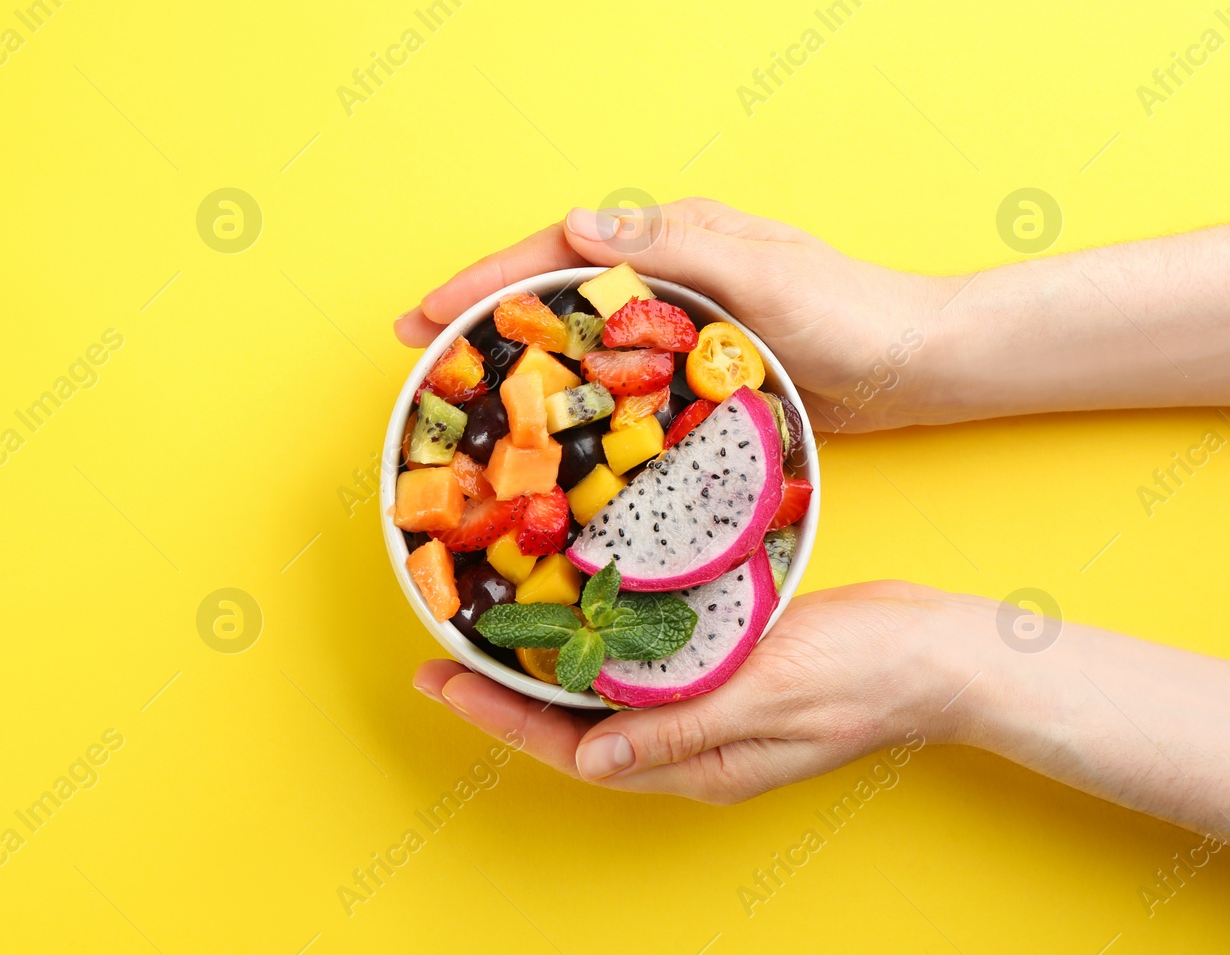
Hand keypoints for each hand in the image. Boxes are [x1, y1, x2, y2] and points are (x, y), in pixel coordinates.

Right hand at [394, 198, 946, 432]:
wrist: (916, 362)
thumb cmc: (851, 312)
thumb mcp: (765, 273)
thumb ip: (677, 246)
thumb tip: (577, 223)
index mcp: (670, 239)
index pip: (555, 251)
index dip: (483, 280)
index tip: (424, 314)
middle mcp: (663, 273)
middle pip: (548, 287)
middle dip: (476, 312)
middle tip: (412, 350)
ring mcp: (674, 321)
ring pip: (572, 332)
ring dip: (511, 353)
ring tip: (452, 390)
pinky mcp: (689, 366)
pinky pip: (608, 374)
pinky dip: (564, 391)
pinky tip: (540, 426)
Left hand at [412, 581, 980, 801]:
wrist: (938, 649)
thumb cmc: (864, 674)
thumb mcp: (768, 697)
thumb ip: (677, 729)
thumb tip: (588, 759)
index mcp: (696, 765)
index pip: (573, 749)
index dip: (501, 717)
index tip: (442, 680)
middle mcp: (691, 743)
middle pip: (574, 726)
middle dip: (503, 696)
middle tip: (439, 657)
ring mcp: (708, 707)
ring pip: (602, 696)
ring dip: (544, 669)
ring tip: (487, 633)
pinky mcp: (724, 667)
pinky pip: (642, 664)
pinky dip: (598, 641)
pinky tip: (573, 611)